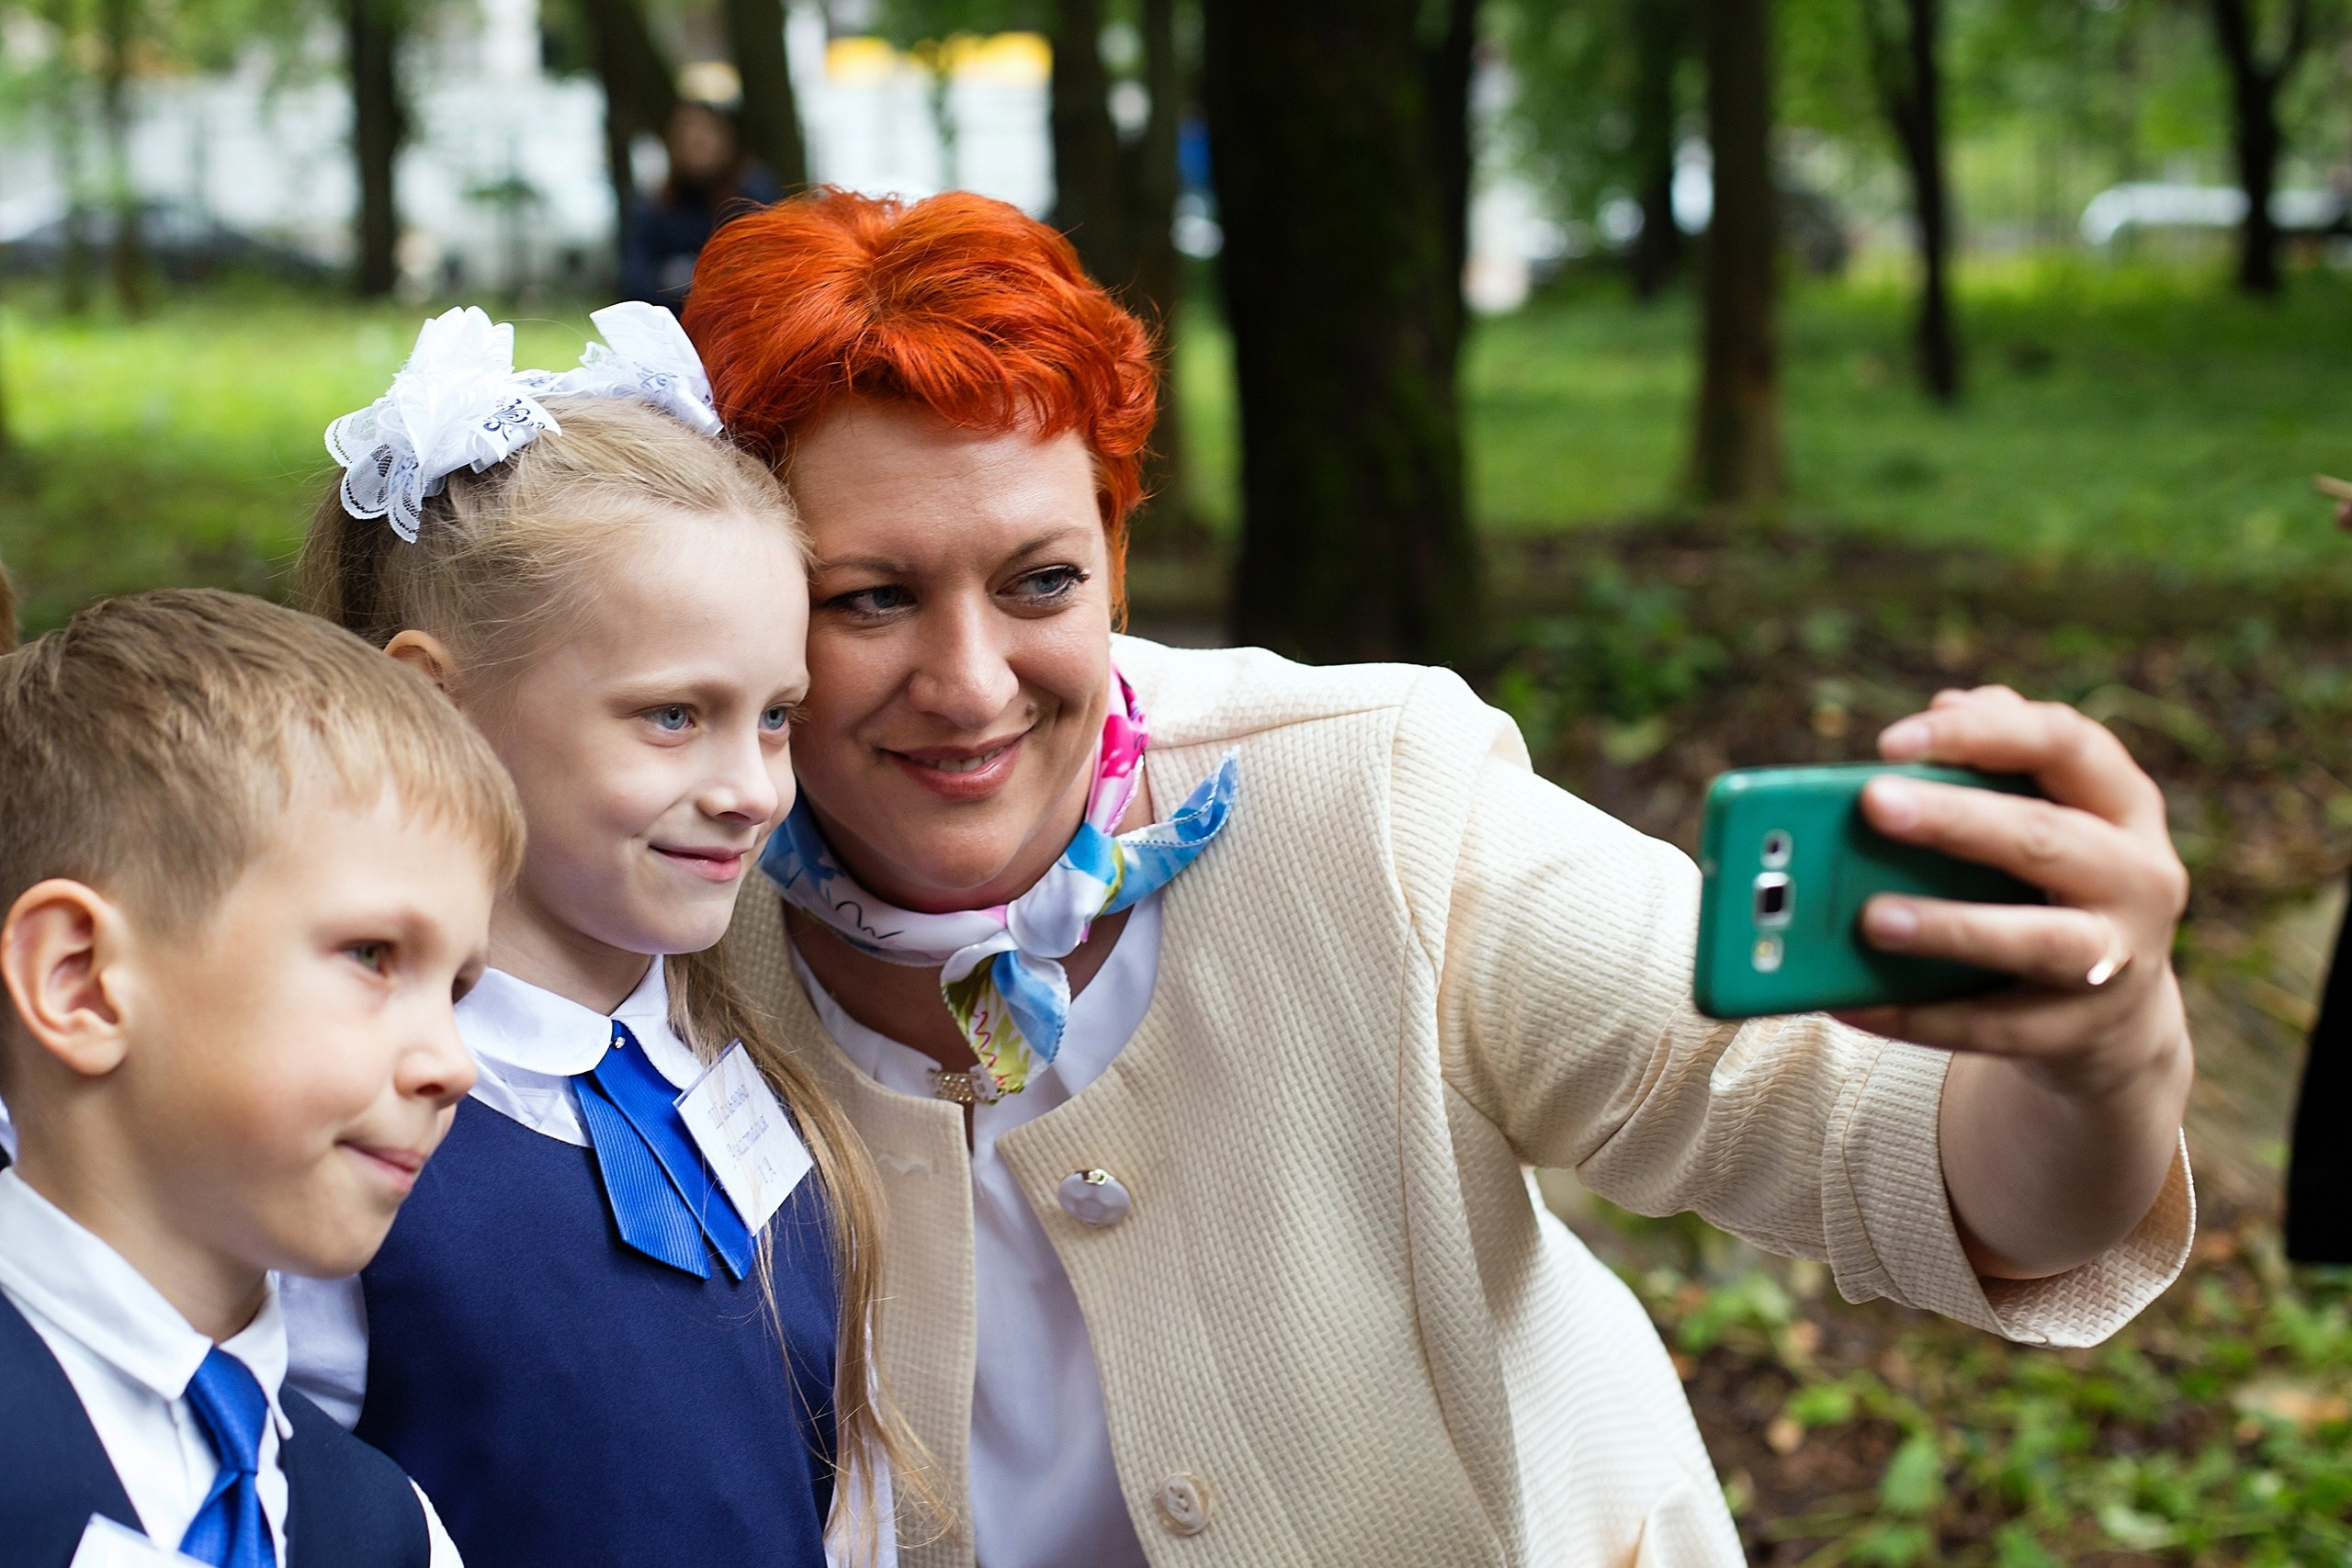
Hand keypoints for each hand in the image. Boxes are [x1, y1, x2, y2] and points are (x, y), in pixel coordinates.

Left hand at [1835, 686, 2192, 1277]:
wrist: (2113, 1014)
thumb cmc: (2048, 884)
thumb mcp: (2043, 812)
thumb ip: (1993, 756)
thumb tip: (1944, 704)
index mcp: (2123, 802)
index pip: (2062, 743)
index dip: (1982, 733)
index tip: (1891, 741)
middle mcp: (2139, 877)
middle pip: (2046, 838)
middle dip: (1957, 820)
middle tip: (1873, 804)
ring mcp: (2120, 959)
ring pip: (2038, 941)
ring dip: (1951, 928)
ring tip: (1870, 919)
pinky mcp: (2083, 1032)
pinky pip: (1994, 1027)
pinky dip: (1919, 1016)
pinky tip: (1851, 1003)